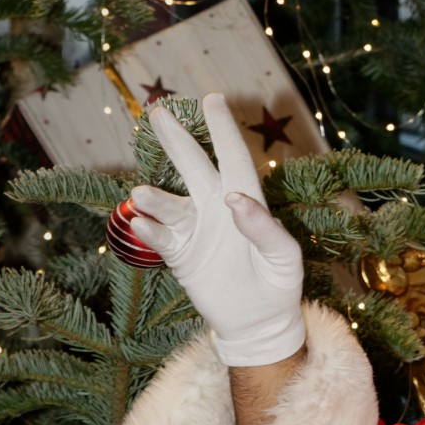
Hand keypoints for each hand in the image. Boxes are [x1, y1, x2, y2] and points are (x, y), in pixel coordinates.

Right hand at [128, 95, 305, 368]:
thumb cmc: (278, 285)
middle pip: (193, 168)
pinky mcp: (179, 254)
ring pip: (170, 204)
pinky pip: (160, 237)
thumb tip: (234, 198)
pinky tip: (140, 222)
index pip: (234, 160)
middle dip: (177, 141)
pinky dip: (149, 229)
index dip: (223, 131)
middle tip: (157, 112)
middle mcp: (216, 209)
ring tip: (141, 194)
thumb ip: (264, 228)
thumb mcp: (284, 259)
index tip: (212, 100)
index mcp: (247, 204)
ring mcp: (195, 230)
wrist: (258, 324)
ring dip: (154, 198)